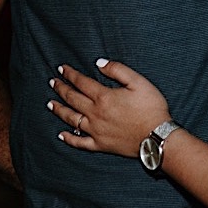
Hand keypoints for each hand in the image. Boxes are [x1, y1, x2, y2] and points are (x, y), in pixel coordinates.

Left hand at [50, 60, 170, 156]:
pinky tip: (61, 135)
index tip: (61, 69)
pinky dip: (69, 139)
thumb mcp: (139, 82)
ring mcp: (96, 130)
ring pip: (71, 119)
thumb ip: (117, 70)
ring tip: (50, 104)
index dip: (70, 74)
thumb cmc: (151, 108)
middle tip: (52, 82)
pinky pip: (79, 142)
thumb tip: (99, 62)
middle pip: (73, 99)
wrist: (157, 137)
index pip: (81, 82)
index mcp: (103, 97)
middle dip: (61, 89)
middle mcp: (95, 114)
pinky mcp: (100, 145)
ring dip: (59, 110)